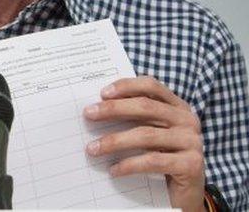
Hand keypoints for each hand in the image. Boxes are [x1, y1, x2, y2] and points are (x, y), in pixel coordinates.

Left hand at [83, 76, 205, 211]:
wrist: (187, 193)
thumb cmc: (163, 158)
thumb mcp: (151, 134)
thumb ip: (134, 119)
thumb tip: (96, 110)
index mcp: (178, 107)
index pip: (151, 86)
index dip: (127, 86)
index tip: (102, 93)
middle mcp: (188, 121)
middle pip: (146, 107)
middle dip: (113, 109)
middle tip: (88, 114)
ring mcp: (192, 142)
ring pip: (146, 135)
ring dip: (114, 141)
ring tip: (92, 148)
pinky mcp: (191, 164)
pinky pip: (153, 161)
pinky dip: (129, 165)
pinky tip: (113, 170)